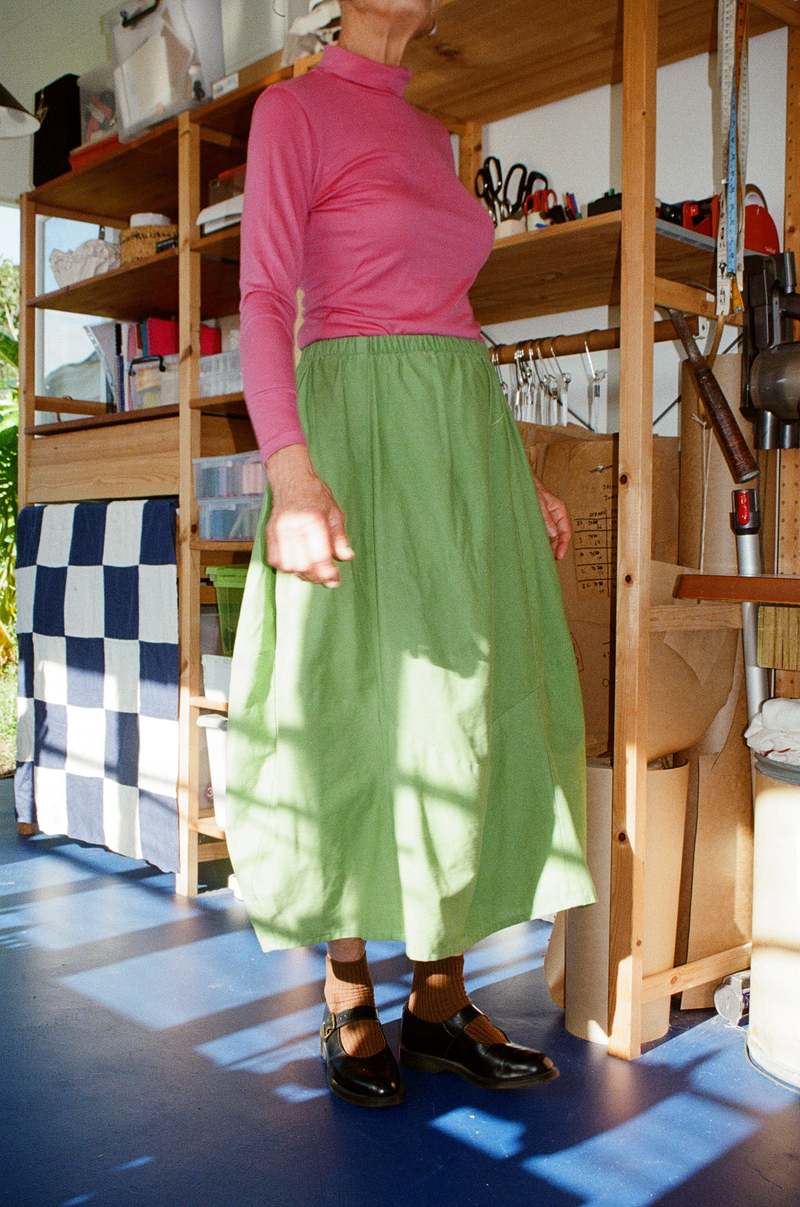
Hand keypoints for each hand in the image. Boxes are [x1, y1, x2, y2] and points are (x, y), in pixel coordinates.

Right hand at [264, 445, 353, 586]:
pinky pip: (274, 560)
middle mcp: (293, 526)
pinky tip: (297, 563)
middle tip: (325, 577)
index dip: (328, 573)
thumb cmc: (316, 495)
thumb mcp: (335, 513)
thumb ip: (340, 538)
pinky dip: (286, 567)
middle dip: (315, 576)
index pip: (319, 556)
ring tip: (312, 570)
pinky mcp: (269, 533)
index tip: (335, 579)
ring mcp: (278, 530)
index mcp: (313, 520)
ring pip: (288, 566)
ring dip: (301, 573)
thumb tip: (346, 557)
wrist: (291, 479)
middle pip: (303, 565)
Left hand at [533, 476, 571, 559]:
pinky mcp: (537, 520)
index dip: (564, 545)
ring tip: (544, 557)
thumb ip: (546, 519)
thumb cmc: (530, 487)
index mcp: (559, 510)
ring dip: (549, 546)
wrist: (518, 481)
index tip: (559, 555)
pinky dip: (541, 541)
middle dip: (556, 548)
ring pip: (551, 536)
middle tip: (551, 561)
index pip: (566, 531)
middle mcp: (554, 515)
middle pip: (559, 536)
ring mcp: (546, 518)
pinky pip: (542, 533)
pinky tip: (536, 548)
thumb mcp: (539, 503)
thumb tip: (554, 535)